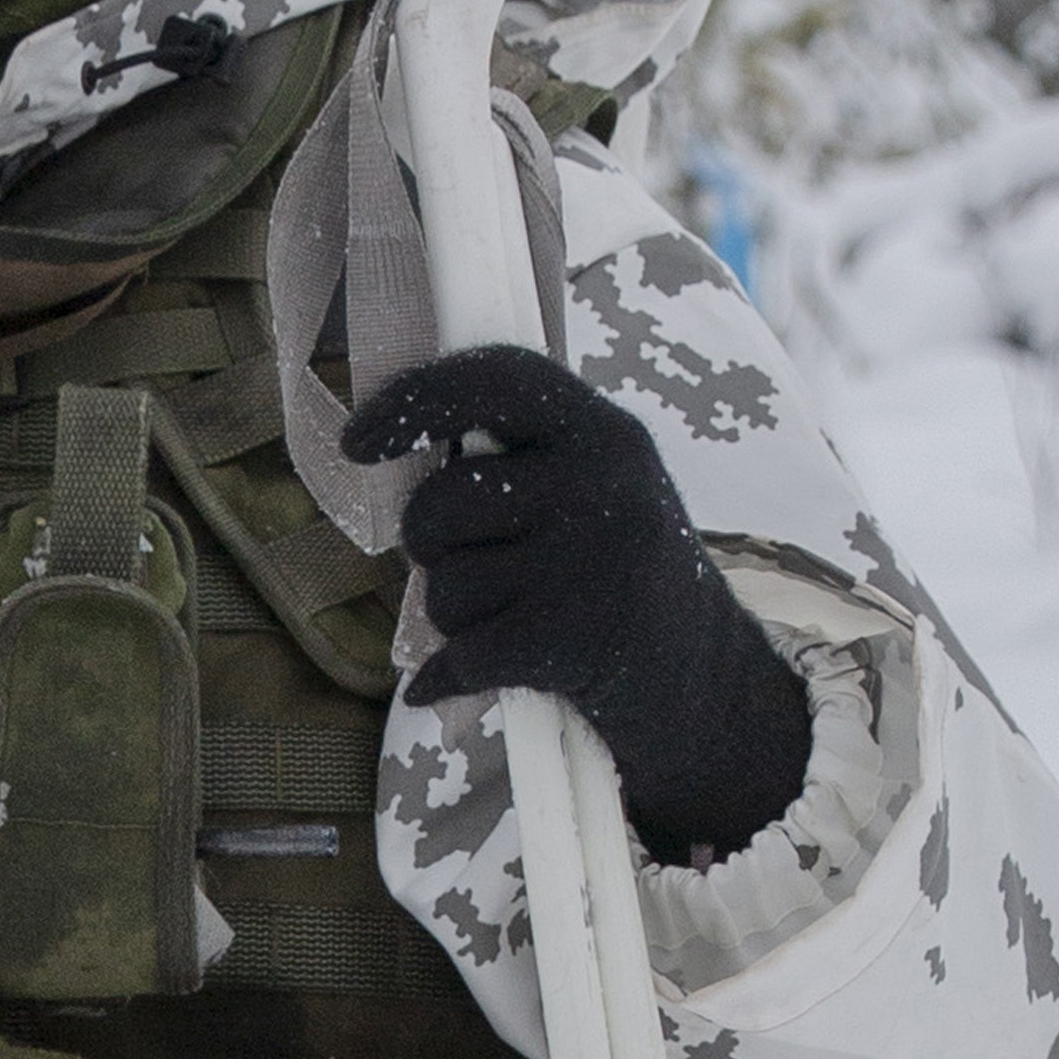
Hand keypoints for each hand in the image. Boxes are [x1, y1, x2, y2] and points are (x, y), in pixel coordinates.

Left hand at [346, 344, 816, 866]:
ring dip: (454, 616)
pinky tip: (466, 676)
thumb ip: (513, 455)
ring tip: (514, 617)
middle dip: (430, 545)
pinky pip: (458, 655)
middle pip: (439, 504)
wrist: (702, 679)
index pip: (494, 379)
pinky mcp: (572, 640)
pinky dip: (449, 676)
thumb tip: (381, 443)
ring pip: (443, 588)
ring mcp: (590, 562)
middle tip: (476, 563)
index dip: (413, 399)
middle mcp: (602, 484)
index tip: (357, 442)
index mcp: (604, 430)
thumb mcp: (594, 485)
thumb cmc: (615, 569)